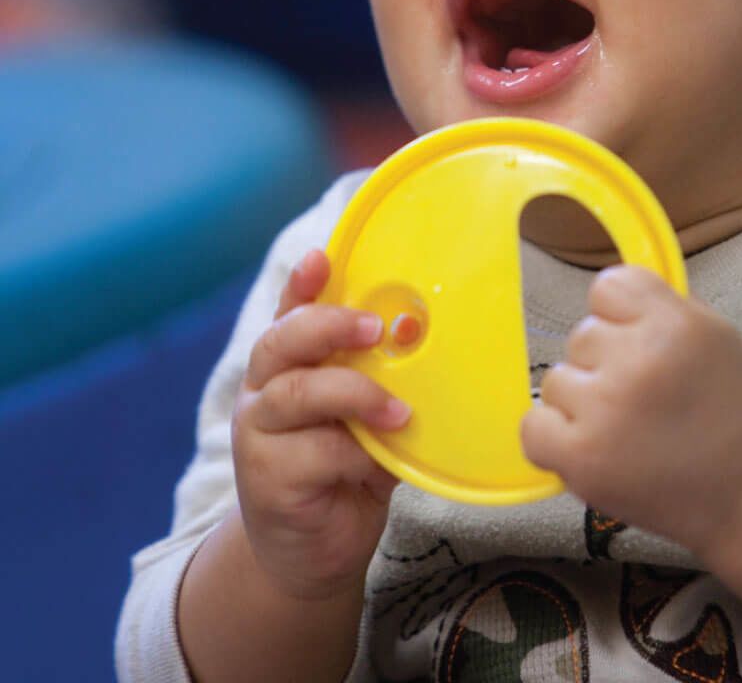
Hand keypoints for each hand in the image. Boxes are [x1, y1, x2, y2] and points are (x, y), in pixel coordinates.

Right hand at [231, 249, 409, 601]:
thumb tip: (416, 334)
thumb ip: (382, 379)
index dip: (302, 283)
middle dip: (328, 325)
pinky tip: (375, 460)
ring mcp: (258, 435)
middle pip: (281, 341)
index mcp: (288, 366)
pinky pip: (313, 452)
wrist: (315, 550)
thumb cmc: (347, 467)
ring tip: (398, 410)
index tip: (322, 258)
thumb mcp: (368, 415)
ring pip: (295, 392)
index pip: (289, 313)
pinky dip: (353, 452)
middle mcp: (263, 392)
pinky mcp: (266, 479)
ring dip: (354, 394)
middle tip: (375, 328)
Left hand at [521, 265, 741, 555]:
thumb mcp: (714, 334)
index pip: (609, 285)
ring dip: (582, 400)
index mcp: (674, 323)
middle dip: (606, 361)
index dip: (621, 314)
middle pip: (582, 334)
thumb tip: (610, 293)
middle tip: (643, 395)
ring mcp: (605, 409)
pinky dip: (553, 436)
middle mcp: (637, 360)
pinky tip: (589, 444)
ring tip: (624, 427)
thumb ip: (662, 306)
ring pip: (557, 379)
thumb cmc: (728, 408)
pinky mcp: (582, 457)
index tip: (640, 340)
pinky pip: (533, 425)